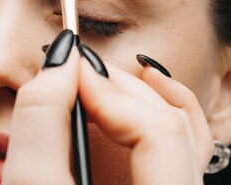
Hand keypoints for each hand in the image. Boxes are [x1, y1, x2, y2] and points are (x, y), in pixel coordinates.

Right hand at [1, 31, 213, 184]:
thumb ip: (41, 121)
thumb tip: (62, 58)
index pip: (158, 134)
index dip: (108, 91)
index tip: (66, 68)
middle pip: (174, 126)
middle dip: (121, 86)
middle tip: (77, 68)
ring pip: (188, 133)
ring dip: (143, 94)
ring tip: (104, 75)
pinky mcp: (162, 182)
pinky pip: (188, 145)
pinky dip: (161, 112)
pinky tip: (134, 92)